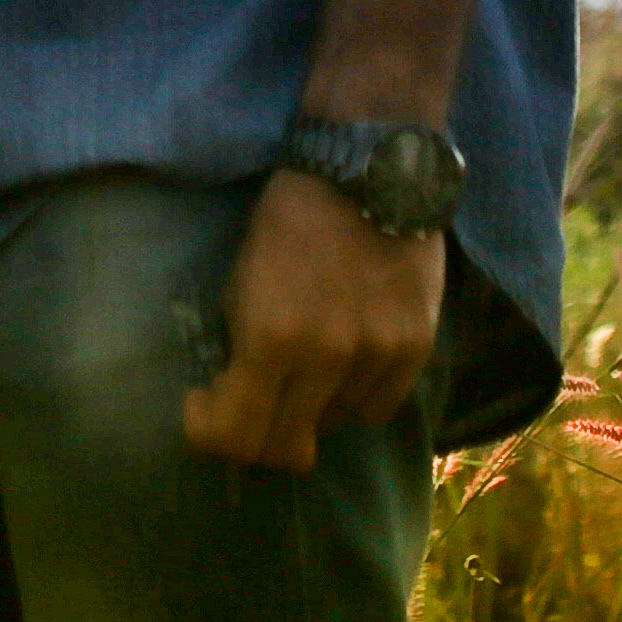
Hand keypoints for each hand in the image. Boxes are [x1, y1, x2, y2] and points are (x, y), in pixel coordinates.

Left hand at [178, 171, 441, 471]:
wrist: (367, 172)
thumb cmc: (288, 221)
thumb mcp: (240, 281)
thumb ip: (239, 348)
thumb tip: (233, 400)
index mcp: (271, 338)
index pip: (235, 435)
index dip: (209, 433)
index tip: (204, 406)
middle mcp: (327, 357)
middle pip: (286, 448)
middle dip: (257, 437)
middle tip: (249, 406)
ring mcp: (377, 356)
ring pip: (333, 426)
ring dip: (311, 407)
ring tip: (307, 364)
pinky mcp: (416, 349)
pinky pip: (377, 407)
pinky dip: (354, 396)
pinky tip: (344, 362)